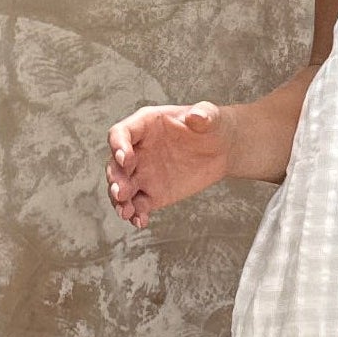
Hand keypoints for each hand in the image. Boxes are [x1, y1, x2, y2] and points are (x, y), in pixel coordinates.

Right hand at [106, 102, 233, 226]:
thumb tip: (197, 116)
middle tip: (122, 192)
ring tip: (125, 212)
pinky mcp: (153, 193)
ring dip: (120, 201)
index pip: (120, 134)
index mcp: (144, 126)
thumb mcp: (210, 115)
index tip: (126, 158)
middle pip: (115, 165)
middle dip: (116, 179)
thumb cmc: (211, 125)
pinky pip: (139, 205)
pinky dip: (137, 214)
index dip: (118, 145)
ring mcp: (142, 173)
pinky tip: (140, 222)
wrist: (222, 148)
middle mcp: (137, 150)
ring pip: (122, 188)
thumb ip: (203, 113)